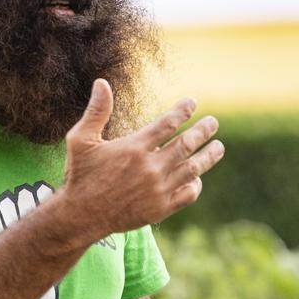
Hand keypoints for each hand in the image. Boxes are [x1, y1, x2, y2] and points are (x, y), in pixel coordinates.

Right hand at [62, 79, 223, 240]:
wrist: (81, 216)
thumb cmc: (80, 175)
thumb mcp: (81, 140)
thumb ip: (96, 111)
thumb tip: (102, 82)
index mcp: (134, 147)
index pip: (167, 123)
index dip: (183, 111)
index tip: (193, 103)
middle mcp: (150, 167)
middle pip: (186, 144)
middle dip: (203, 131)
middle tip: (213, 123)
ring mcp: (158, 189)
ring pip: (193, 169)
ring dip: (208, 156)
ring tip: (218, 147)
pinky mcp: (160, 209)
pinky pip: (187, 194)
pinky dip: (196, 185)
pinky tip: (197, 178)